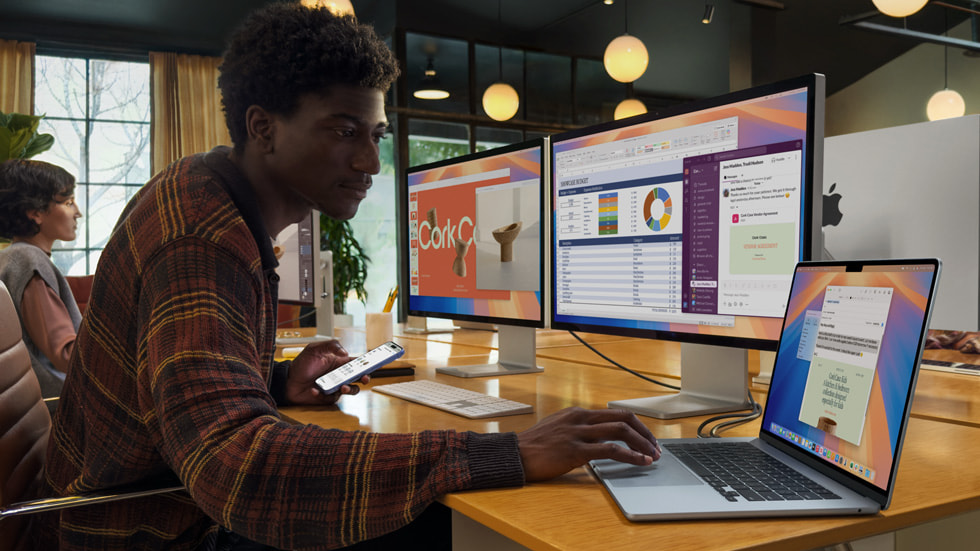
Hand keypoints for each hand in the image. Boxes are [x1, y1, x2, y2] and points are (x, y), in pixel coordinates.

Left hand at [284, 339, 368, 404]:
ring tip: (342, 387)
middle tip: (364, 378)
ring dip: (350, 389)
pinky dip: (324, 394)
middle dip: (364, 378)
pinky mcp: (329, 397)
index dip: (367, 363)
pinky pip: (333, 398)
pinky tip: (314, 390)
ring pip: (351, 390)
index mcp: (339, 362)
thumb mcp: (314, 349)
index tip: (375, 362)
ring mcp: (335, 387)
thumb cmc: (301, 364)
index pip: (357, 363)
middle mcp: (340, 375)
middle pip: (359, 377)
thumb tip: (345, 353)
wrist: (288, 381)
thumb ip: (331, 345)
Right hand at [517, 407, 660, 481]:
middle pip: (623, 418)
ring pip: (620, 431)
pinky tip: (640, 461)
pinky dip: (630, 456)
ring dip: (642, 443)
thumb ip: (579, 428)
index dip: (636, 425)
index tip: (646, 438)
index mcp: (578, 412)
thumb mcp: (559, 428)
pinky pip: (611, 450)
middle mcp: (581, 418)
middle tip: (656, 447)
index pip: (615, 413)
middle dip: (644, 432)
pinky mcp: (576, 450)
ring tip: (653, 456)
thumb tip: (600, 437)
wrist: (516, 455)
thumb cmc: (535, 445)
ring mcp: (578, 433)